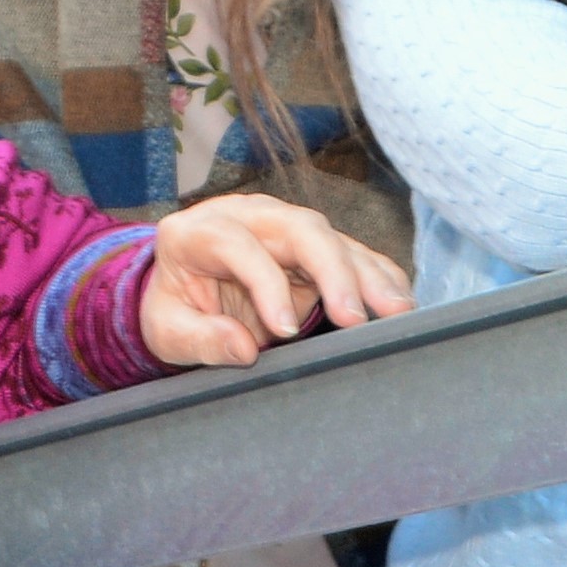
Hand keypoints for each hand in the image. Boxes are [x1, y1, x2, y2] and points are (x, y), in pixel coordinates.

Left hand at [137, 194, 409, 367]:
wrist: (182, 288)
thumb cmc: (172, 307)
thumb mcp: (166, 329)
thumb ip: (199, 338)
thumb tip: (242, 349)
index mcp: (197, 232)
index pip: (239, 246)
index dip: (265, 284)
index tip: (284, 330)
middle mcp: (246, 216)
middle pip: (299, 228)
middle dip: (332, 270)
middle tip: (354, 318)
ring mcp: (282, 224)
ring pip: (333, 238)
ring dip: (368, 275)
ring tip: (395, 312)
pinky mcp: (312, 243)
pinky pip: (352, 252)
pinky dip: (378, 275)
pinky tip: (400, 301)